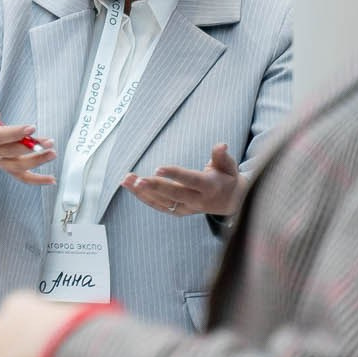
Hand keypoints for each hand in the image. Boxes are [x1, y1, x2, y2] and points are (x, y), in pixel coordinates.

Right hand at [0, 84, 54, 185]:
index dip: (15, 133)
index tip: (31, 128)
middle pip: (11, 152)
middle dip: (30, 146)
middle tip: (48, 141)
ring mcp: (1, 162)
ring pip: (19, 166)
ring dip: (37, 161)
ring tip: (52, 153)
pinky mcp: (9, 168)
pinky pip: (23, 177)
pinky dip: (38, 180)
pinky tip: (51, 179)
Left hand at [123, 142, 242, 217]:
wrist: (231, 202)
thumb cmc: (227, 178)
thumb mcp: (229, 166)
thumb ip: (222, 156)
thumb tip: (221, 145)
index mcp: (210, 187)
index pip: (190, 180)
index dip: (175, 174)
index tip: (158, 168)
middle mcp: (197, 200)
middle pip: (173, 194)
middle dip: (154, 187)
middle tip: (137, 180)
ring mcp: (187, 208)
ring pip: (162, 202)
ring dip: (142, 192)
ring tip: (126, 180)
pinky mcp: (179, 211)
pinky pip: (159, 206)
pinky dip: (144, 198)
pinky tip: (130, 187)